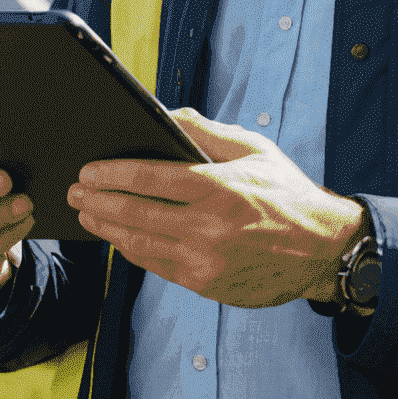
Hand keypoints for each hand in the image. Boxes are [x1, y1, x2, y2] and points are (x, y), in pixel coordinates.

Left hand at [66, 108, 364, 307]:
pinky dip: (132, 250)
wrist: (322, 248)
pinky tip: (119, 238)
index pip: (150, 178)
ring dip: (107, 229)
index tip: (88, 170)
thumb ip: (206, 132)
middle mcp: (209, 227)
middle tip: (75, 192)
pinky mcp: (207, 284)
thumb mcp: (253, 149)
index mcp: (219, 188)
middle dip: (98, 202)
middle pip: (135, 213)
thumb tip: (165, 114)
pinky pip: (157, 266)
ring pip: (140, 243)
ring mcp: (206, 260)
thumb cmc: (286, 192)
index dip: (112, 174)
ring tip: (87, 216)